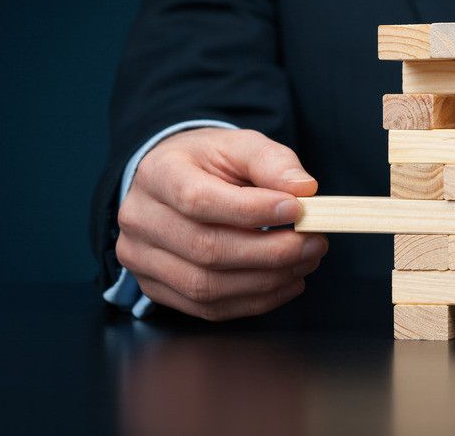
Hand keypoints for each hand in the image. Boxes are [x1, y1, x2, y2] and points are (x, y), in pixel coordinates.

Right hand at [116, 128, 327, 320]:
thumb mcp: (240, 146)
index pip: (198, 200)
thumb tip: (305, 190)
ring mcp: (142, 260)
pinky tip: (286, 282)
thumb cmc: (209, 163)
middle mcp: (140, 220)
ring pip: (207, 286)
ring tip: (305, 262)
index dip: (251, 210)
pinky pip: (209, 308)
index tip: (298, 209)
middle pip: (206, 249)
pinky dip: (255, 301)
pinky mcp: (156, 289)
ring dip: (267, 281)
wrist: (173, 183)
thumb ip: (273, 162)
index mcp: (158, 175)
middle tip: (315, 243)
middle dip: (271, 252)